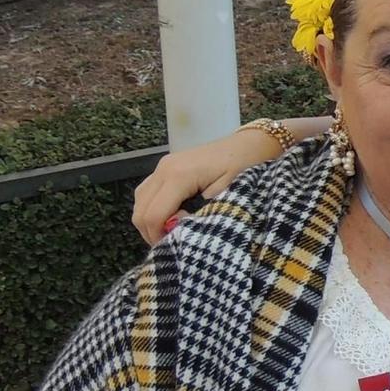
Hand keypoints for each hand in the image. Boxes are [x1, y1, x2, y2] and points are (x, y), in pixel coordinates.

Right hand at [131, 127, 284, 244]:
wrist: (249, 144)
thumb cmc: (245, 169)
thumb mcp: (229, 195)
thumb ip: (203, 213)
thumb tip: (179, 227)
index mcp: (178, 176)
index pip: (153, 215)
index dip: (159, 237)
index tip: (178, 245)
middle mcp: (164, 169)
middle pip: (140, 210)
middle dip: (151, 232)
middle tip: (172, 244)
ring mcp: (162, 166)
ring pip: (140, 201)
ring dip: (149, 221)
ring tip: (170, 233)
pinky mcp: (166, 167)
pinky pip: (147, 192)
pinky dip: (151, 209)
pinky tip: (169, 218)